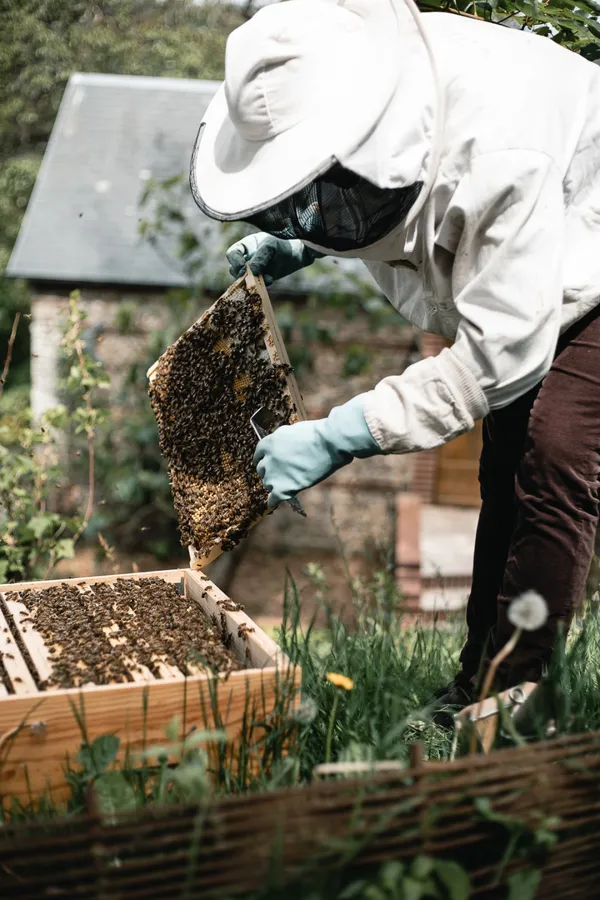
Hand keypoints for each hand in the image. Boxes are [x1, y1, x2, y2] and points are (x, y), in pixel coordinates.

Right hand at [226, 233, 323, 285]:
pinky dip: (262, 285)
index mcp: (246, 246)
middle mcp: (247, 259)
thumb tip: (251, 271)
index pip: (232, 254)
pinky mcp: (263, 280)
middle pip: (234, 269)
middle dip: (242, 274)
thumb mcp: (271, 246)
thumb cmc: (283, 243)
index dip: (235, 261)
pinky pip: (257, 286)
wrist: (298, 253)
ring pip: (245, 280)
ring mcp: (254, 271)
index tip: (243, 268)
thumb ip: (260, 257)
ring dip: (252, 281)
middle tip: (252, 276)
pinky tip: (271, 279)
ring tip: (264, 277)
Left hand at [253, 394, 381, 507]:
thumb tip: (283, 448)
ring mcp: (274, 474)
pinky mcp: (283, 488)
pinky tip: (275, 501)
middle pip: (262, 470)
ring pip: (268, 484)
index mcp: (269, 443)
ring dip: (274, 485)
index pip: (259, 455)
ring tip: (285, 485)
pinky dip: (274, 500)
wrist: (328, 444)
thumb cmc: (316, 435)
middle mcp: (268, 459)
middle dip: (270, 472)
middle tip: (280, 474)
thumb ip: (283, 442)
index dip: (264, 460)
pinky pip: (273, 498)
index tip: (268, 464)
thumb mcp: (292, 432)